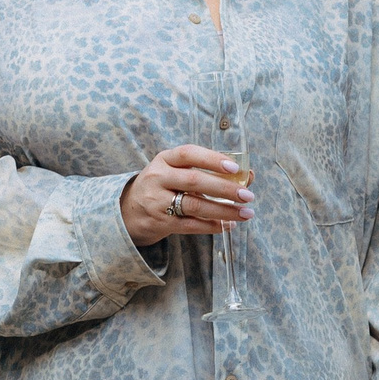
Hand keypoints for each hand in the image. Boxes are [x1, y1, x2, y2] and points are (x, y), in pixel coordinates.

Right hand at [121, 144, 254, 250]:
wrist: (130, 211)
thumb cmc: (164, 186)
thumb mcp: (178, 171)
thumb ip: (210, 171)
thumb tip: (248, 175)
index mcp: (165, 159)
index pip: (189, 153)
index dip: (212, 159)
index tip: (235, 167)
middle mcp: (159, 177)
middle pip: (195, 181)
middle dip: (225, 188)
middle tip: (247, 195)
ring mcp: (157, 201)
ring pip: (195, 205)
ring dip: (224, 210)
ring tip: (245, 213)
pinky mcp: (161, 222)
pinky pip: (190, 225)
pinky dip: (212, 226)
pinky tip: (227, 225)